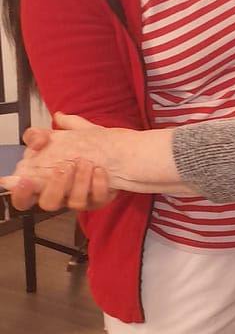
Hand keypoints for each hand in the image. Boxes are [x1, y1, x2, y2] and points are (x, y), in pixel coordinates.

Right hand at [0, 115, 117, 210]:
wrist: (114, 149)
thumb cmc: (84, 146)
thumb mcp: (64, 134)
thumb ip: (46, 133)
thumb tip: (43, 131)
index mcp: (45, 181)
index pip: (24, 198)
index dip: (21, 194)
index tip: (25, 180)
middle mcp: (61, 194)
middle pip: (49, 203)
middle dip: (55, 185)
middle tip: (63, 166)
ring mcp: (80, 199)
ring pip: (75, 202)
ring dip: (79, 182)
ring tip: (85, 162)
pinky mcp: (99, 200)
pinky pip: (98, 199)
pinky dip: (99, 184)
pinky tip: (100, 170)